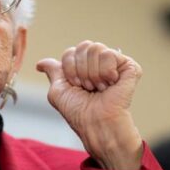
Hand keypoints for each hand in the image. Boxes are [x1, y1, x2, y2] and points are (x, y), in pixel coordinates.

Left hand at [37, 41, 142, 169]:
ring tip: (100, 89)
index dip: (69, 70)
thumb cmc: (78, 112)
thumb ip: (53, 73)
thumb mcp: (58, 91)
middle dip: (81, 70)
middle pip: (83, 46)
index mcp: (84, 66)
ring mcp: (115, 64)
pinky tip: (110, 85)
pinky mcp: (129, 67)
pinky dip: (105, 72)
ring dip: (93, 74)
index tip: (76, 86)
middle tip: (88, 88)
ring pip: (96, 49)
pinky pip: (110, 54)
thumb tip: (40, 64)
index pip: (70, 52)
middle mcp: (99, 63)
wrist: (95, 122)